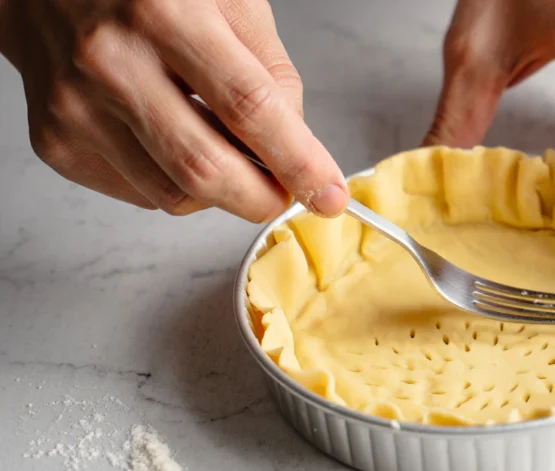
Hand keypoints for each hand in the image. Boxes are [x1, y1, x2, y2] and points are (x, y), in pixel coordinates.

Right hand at [0, 0, 347, 220]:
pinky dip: (175, 183)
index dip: (298, 161)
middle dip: (263, 198)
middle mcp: (110, 61)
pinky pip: (140, 193)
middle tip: (288, 193)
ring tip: (226, 149)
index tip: (328, 193)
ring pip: (174, 194)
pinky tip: (174, 140)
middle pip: (206, 169)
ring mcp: (75, 106)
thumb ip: (269, 68)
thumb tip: (294, 142)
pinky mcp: (56, 141)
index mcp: (162, 13)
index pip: (248, 109)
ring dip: (221, 191)